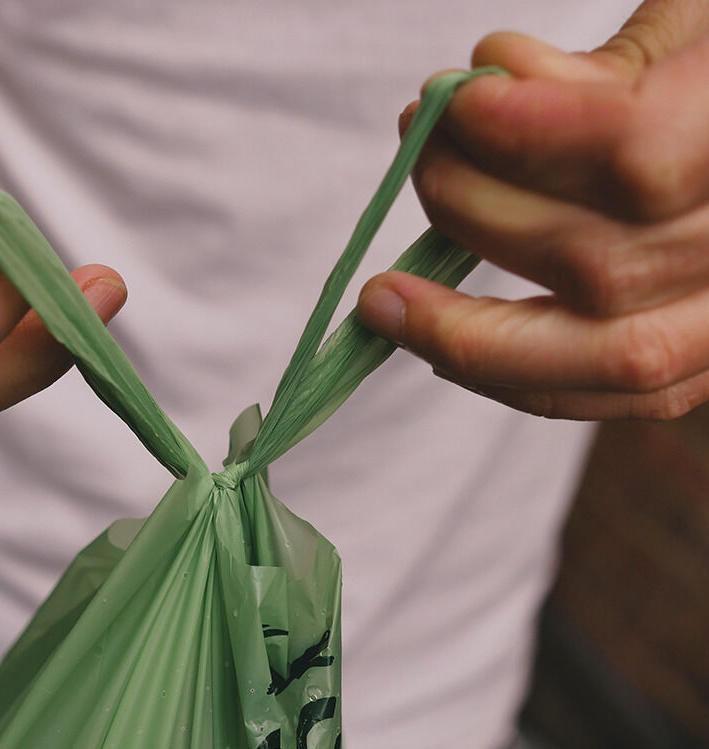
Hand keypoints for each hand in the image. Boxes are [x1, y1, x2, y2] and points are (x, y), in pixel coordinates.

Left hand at [357, 2, 708, 419]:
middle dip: (477, 213)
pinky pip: (596, 398)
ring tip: (384, 297)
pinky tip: (433, 340)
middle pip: (601, 265)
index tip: (458, 107)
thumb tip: (492, 82)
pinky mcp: (694, 370)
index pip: (643, 158)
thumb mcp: (689, 32)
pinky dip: (501, 374)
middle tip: (420, 158)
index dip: (532, 138)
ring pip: (599, 355)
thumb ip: (602, 70)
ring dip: (464, 327)